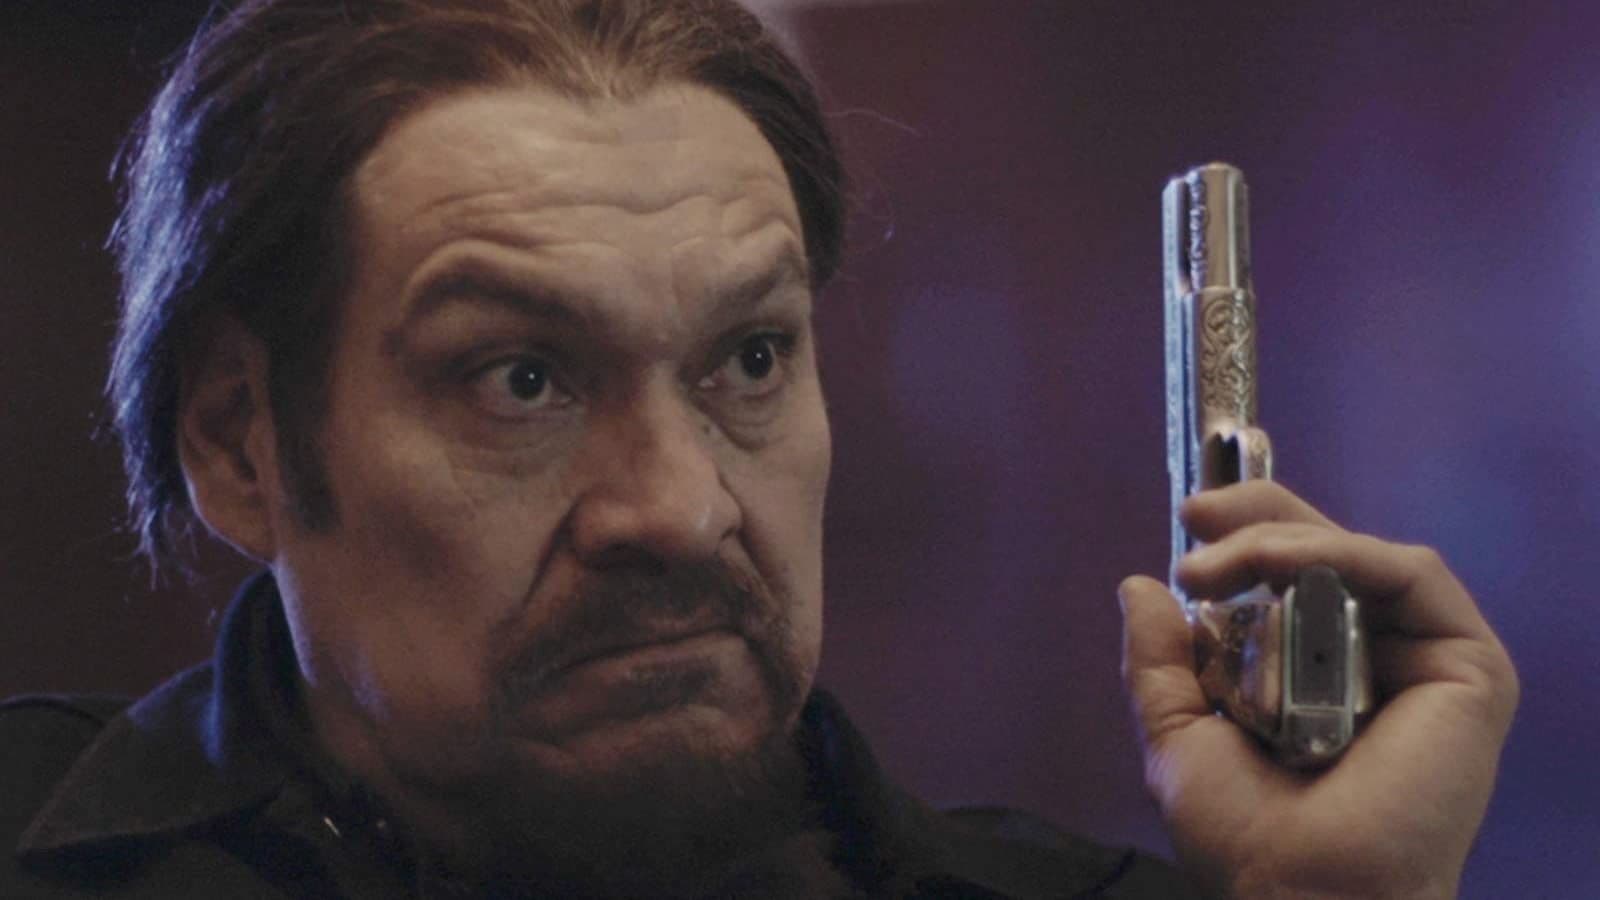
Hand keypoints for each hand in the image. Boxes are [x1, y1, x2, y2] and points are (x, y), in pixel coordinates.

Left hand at [1119, 481, 1517, 898]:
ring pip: (1362, 558)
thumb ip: (1160, 662)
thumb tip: (1137, 586)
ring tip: (1215, 565)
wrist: (1302, 887)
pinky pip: (1411, 577)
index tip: (1189, 523)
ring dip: (1280, 542)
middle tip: (1198, 515)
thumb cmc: (1245, 833)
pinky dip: (1342, 554)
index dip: (1248, 537)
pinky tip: (1281, 564)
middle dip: (1259, 518)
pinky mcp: (1469, 666)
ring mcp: (1424, 661)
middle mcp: (1376, 661)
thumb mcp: (1179, 733)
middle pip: (1330, 554)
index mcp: (1318, 676)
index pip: (1294, 580)